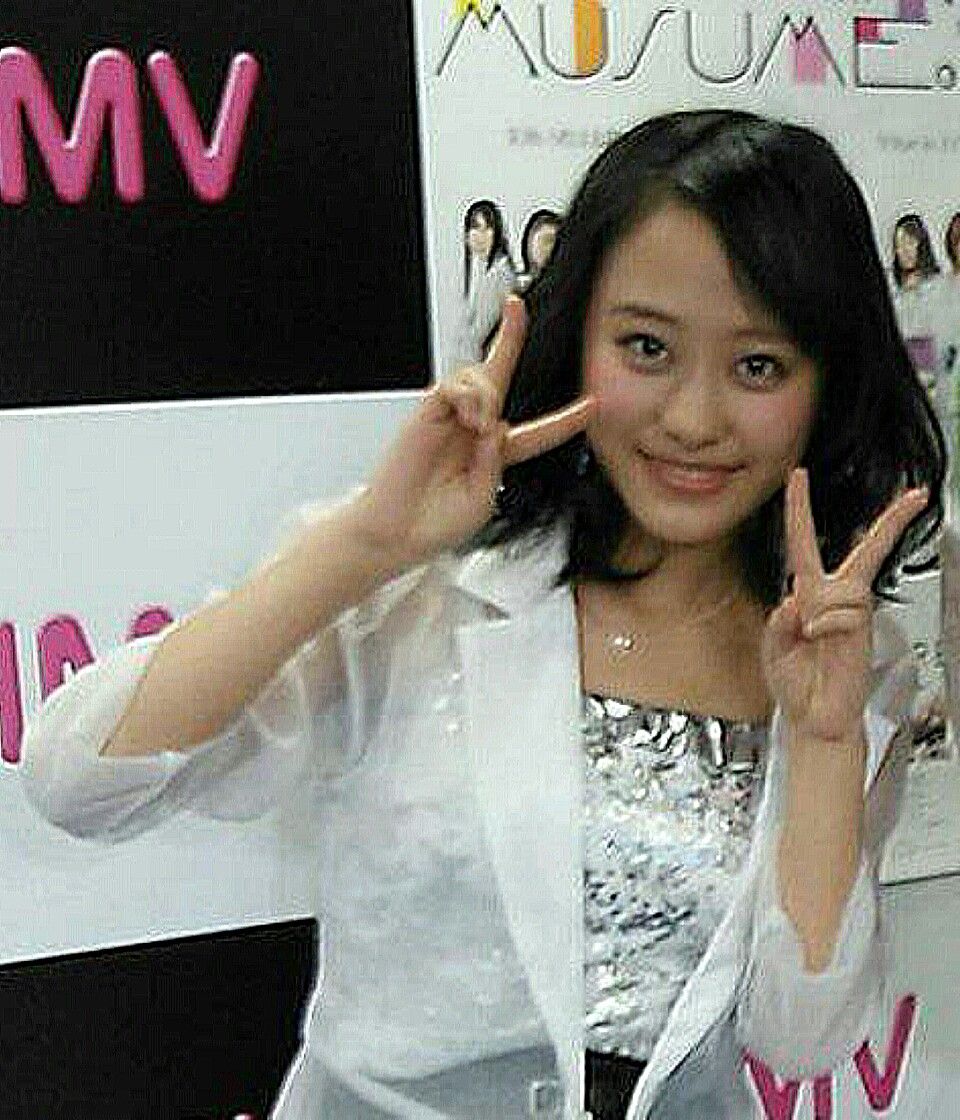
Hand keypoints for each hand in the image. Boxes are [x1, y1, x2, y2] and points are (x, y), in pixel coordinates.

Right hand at [352, 297, 593, 571]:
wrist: (398, 532)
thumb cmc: (437, 523)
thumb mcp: (484, 499)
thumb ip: (496, 462)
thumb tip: (493, 424)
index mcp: (494, 454)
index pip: (537, 431)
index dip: (565, 420)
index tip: (591, 406)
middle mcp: (473, 429)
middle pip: (498, 376)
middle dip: (510, 338)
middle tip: (517, 308)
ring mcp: (450, 418)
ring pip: (481, 378)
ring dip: (488, 397)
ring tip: (476, 427)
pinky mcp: (427, 412)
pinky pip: (455, 385)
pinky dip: (468, 397)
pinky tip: (467, 419)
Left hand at [762, 469, 927, 742]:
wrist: (812, 718)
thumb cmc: (795, 684)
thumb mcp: (772, 646)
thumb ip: (779, 620)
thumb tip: (798, 599)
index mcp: (808, 595)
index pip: (804, 544)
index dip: (800, 509)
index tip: (800, 476)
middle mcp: (835, 598)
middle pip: (867, 550)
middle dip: (891, 521)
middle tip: (916, 495)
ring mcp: (853, 614)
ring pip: (843, 586)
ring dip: (818, 611)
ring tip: (810, 637)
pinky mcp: (864, 631)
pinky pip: (843, 613)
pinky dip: (824, 627)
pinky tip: (820, 642)